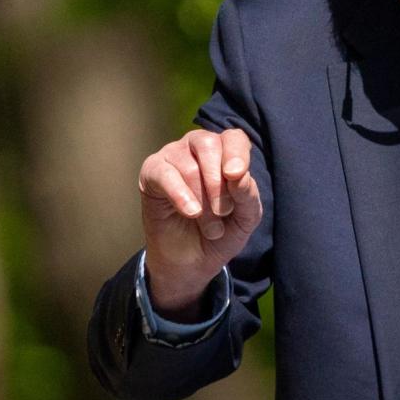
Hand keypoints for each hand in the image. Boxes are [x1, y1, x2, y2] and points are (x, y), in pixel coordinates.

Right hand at [137, 128, 262, 319]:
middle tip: (223, 212)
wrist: (192, 262)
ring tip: (210, 227)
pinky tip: (190, 212)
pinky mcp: (151, 172)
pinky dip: (180, 194)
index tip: (236, 176)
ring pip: (189, 165)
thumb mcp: (245, 218)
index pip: (234, 138)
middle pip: (208, 144)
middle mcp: (198, 147)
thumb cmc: (222, 231)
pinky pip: (164, 174)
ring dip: (202, 200)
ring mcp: (173, 156)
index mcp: (226, 152)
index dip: (236, 154)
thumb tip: (239, 174)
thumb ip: (248, 195)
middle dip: (218, 182)